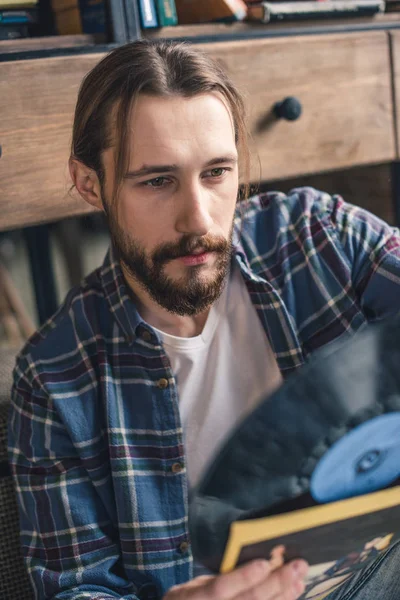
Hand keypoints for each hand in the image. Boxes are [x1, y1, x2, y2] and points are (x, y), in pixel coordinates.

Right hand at [164, 558, 308, 599]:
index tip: (264, 563)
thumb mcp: (193, 588)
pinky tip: (292, 595)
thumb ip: (219, 579)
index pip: (220, 588)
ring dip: (284, 597)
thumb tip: (256, 563)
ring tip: (299, 580)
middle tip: (297, 566)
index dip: (243, 577)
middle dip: (276, 583)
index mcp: (197, 598)